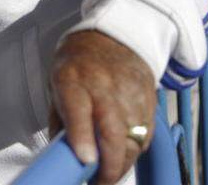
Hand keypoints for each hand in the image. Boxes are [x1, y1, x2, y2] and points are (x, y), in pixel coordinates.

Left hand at [49, 31, 156, 184]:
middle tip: (99, 182)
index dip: (82, 137)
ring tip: (110, 172)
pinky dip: (135, 150)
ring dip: (123, 163)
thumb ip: (61, 121)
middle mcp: (104, 85)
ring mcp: (130, 92)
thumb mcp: (58, 84)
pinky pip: (146, 135)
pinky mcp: (149, 98)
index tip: (86, 161)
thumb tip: (63, 157)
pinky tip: (124, 153)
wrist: (114, 36)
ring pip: (134, 139)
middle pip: (113, 132)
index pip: (78, 110)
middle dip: (109, 166)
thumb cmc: (80, 64)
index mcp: (73, 79)